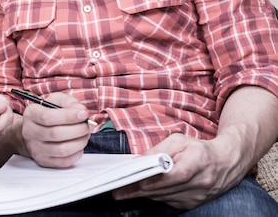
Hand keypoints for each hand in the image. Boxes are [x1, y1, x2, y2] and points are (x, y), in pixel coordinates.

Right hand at [21, 92, 91, 167]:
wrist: (35, 130)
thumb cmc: (48, 113)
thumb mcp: (56, 101)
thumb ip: (69, 103)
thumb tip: (81, 112)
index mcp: (31, 114)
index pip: (47, 117)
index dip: (68, 116)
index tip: (83, 114)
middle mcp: (30, 132)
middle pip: (55, 134)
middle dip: (77, 129)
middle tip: (87, 125)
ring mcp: (36, 149)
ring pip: (61, 149)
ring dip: (79, 142)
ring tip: (85, 135)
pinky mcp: (44, 161)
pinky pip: (64, 161)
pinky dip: (77, 153)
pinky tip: (79, 144)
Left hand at [113, 133, 245, 208]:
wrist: (226, 163)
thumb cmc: (199, 148)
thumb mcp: (178, 140)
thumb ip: (158, 150)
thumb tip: (139, 161)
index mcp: (196, 162)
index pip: (169, 175)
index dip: (148, 180)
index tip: (129, 182)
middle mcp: (199, 183)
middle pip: (163, 189)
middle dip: (138, 190)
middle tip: (118, 191)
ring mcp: (197, 196)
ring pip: (164, 197)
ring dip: (144, 195)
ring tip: (125, 192)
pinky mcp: (194, 203)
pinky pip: (170, 201)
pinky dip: (156, 196)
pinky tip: (144, 192)